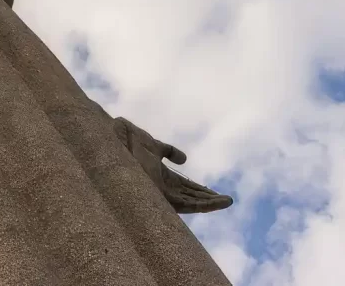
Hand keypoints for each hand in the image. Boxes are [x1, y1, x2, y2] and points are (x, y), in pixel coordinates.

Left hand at [113, 116, 233, 213]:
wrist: (116, 139)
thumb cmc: (127, 142)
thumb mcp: (153, 145)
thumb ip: (168, 151)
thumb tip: (184, 160)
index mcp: (161, 176)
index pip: (185, 187)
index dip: (200, 190)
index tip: (216, 193)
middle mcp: (162, 187)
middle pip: (190, 196)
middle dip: (208, 199)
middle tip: (227, 200)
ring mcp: (161, 193)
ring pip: (191, 203)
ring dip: (210, 202)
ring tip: (229, 201)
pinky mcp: (161, 196)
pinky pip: (186, 205)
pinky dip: (204, 204)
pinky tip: (219, 202)